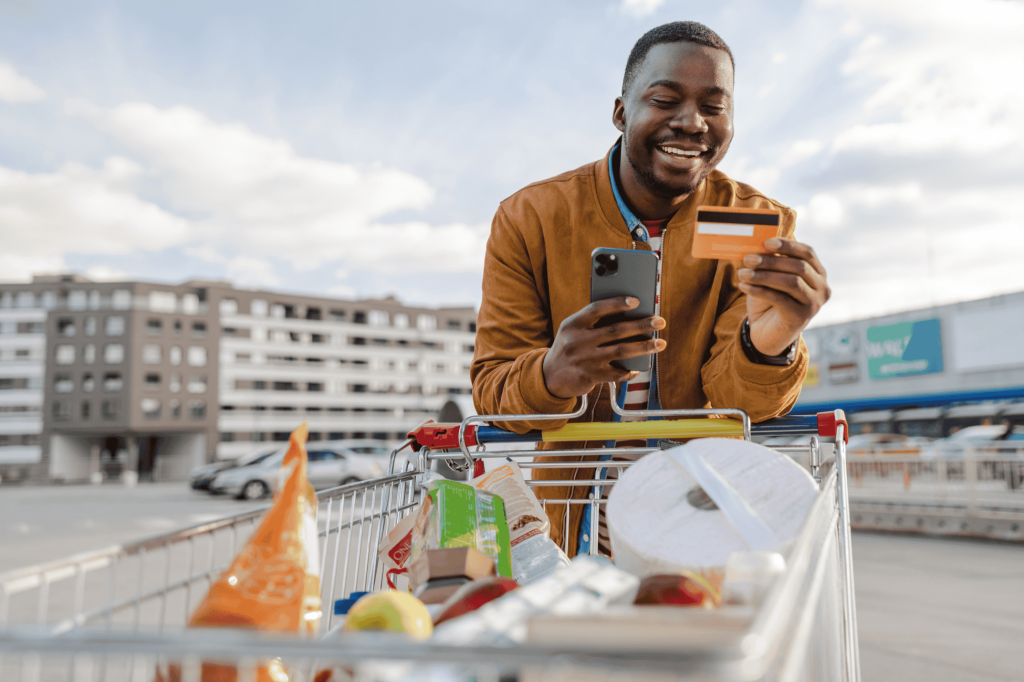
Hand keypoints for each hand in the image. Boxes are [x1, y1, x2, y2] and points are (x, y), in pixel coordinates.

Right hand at [542, 297, 666, 398]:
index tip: (636, 301)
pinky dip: (629, 371)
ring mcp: (584, 360)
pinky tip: (638, 368)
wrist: (549, 376)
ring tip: (660, 344)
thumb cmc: (569, 348)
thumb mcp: (572, 331)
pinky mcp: (590, 377)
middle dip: (641, 325)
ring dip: (644, 347)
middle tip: (659, 321)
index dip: (617, 303)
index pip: (597, 309)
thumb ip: (593, 323)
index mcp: (573, 324)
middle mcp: (578, 341)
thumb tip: (628, 316)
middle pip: (615, 330)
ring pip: (621, 351)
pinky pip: (616, 373)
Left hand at [737, 238, 829, 355]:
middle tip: (748, 258)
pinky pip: (780, 299)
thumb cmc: (769, 300)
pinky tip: (744, 286)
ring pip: (792, 282)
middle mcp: (822, 288)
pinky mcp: (801, 317)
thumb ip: (771, 262)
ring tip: (743, 273)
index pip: (808, 253)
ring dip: (764, 275)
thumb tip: (759, 244)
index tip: (766, 242)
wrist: (767, 333)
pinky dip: (760, 290)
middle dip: (771, 261)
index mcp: (818, 273)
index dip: (788, 245)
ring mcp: (814, 304)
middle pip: (799, 267)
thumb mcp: (770, 278)